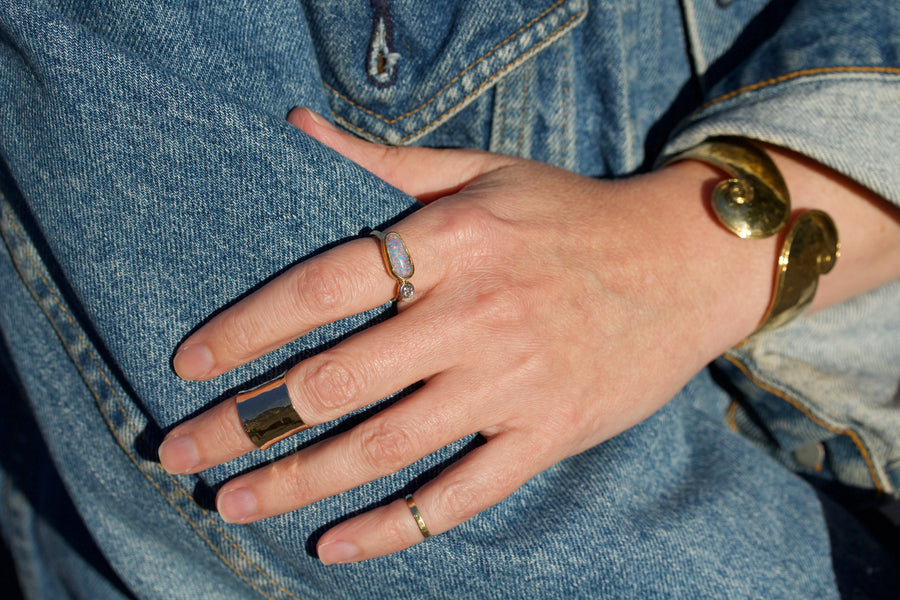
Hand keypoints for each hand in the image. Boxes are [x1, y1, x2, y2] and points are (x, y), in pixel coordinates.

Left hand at [158, 109, 775, 563]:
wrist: (684, 261)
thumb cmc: (571, 214)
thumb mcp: (482, 171)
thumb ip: (385, 160)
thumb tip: (298, 125)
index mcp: (449, 242)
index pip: (320, 287)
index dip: (245, 328)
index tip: (187, 364)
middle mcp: (473, 314)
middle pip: (335, 381)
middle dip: (244, 423)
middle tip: (179, 453)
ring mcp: (512, 381)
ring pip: (384, 446)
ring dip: (298, 482)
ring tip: (234, 505)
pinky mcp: (548, 433)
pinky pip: (459, 493)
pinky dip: (393, 527)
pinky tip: (335, 546)